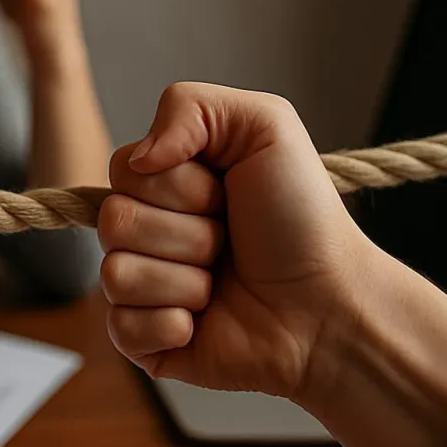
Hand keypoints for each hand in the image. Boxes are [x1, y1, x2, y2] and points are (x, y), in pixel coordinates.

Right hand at [98, 82, 373, 400]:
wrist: (332, 307)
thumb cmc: (304, 220)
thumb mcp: (264, 125)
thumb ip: (188, 106)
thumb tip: (137, 157)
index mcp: (164, 181)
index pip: (123, 169)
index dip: (178, 185)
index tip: (226, 195)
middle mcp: (146, 231)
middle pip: (113, 222)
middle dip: (187, 233)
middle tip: (230, 242)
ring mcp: (141, 287)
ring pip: (115, 275)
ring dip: (184, 280)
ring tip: (222, 282)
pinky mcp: (143, 340)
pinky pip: (120, 327)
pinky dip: (171, 325)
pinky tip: (206, 322)